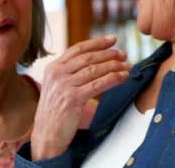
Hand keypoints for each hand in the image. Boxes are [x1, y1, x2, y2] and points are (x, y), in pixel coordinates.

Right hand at [31, 35, 130, 159]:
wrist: (47, 134)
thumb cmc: (57, 110)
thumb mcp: (59, 85)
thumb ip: (72, 71)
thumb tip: (99, 58)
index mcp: (53, 68)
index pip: (78, 49)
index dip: (97, 43)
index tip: (113, 39)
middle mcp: (57, 74)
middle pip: (89, 57)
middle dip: (109, 54)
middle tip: (124, 54)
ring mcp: (64, 86)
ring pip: (95, 69)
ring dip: (114, 66)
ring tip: (127, 65)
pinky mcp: (73, 98)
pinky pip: (98, 84)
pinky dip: (113, 78)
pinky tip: (123, 77)